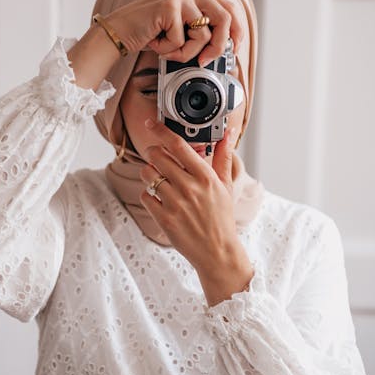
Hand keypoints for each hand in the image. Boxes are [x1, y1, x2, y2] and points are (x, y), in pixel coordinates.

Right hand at [106, 0, 243, 67]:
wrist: (119, 33)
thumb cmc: (148, 33)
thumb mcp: (182, 28)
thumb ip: (202, 28)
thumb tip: (226, 46)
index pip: (229, 8)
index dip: (236, 31)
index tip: (232, 50)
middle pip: (224, 19)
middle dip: (217, 46)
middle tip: (205, 60)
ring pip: (203, 34)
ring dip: (186, 52)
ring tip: (168, 50)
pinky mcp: (170, 6)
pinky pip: (182, 39)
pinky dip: (169, 50)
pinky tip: (156, 42)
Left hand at [139, 120, 253, 303]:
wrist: (216, 251)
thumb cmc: (221, 218)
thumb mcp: (226, 186)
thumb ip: (223, 157)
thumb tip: (228, 133)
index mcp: (205, 177)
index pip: (178, 145)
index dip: (161, 131)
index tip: (151, 123)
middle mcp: (190, 187)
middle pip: (158, 157)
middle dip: (153, 154)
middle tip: (157, 158)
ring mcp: (175, 203)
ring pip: (148, 175)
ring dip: (149, 174)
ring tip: (159, 180)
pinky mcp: (164, 218)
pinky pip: (145, 196)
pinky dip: (149, 195)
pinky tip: (160, 199)